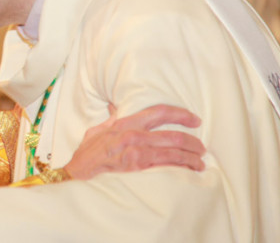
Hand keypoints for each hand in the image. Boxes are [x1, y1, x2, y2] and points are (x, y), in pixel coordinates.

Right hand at [65, 103, 205, 179]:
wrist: (78, 174)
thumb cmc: (87, 155)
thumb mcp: (97, 131)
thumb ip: (111, 119)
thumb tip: (114, 106)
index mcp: (125, 123)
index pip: (158, 112)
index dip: (180, 114)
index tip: (194, 119)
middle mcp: (133, 135)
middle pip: (173, 134)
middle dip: (193, 141)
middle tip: (202, 147)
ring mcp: (136, 152)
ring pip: (174, 151)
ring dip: (192, 157)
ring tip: (200, 161)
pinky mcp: (139, 168)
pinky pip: (168, 166)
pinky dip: (184, 168)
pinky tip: (191, 171)